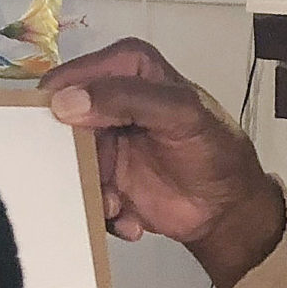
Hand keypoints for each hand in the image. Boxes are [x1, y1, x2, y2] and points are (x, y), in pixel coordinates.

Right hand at [40, 40, 285, 287]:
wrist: (228, 207)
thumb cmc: (214, 149)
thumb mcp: (180, 114)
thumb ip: (127, 99)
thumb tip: (66, 102)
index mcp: (126, 68)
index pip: (70, 77)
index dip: (58, 107)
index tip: (66, 139)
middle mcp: (108, 101)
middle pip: (60, 126)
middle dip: (72, 160)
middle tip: (95, 181)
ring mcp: (103, 142)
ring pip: (68, 166)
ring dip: (90, 191)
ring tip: (117, 207)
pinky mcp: (103, 178)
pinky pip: (82, 193)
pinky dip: (102, 212)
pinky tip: (129, 219)